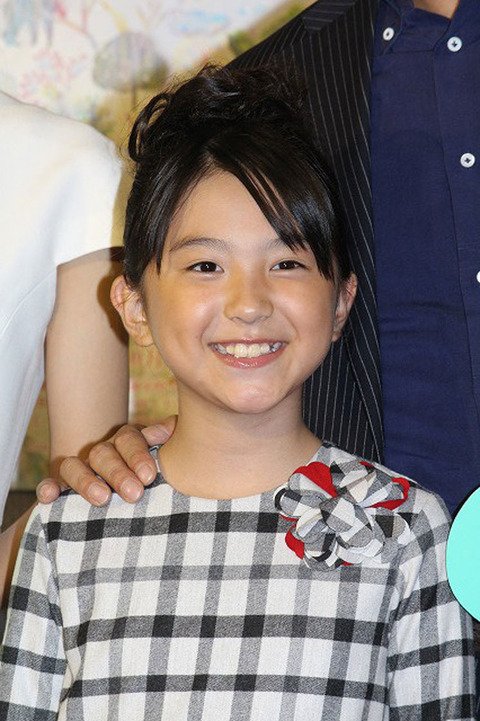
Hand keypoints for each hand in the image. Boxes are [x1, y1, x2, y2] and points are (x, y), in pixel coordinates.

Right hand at [36, 417, 175, 505]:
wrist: (127, 495)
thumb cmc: (148, 476)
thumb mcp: (159, 458)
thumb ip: (165, 441)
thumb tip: (172, 426)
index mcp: (125, 442)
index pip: (129, 440)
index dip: (138, 456)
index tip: (150, 476)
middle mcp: (100, 453)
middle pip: (103, 454)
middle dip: (118, 474)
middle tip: (135, 494)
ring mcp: (79, 470)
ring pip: (73, 467)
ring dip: (86, 481)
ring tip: (103, 498)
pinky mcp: (60, 489)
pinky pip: (49, 485)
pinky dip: (48, 489)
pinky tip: (51, 496)